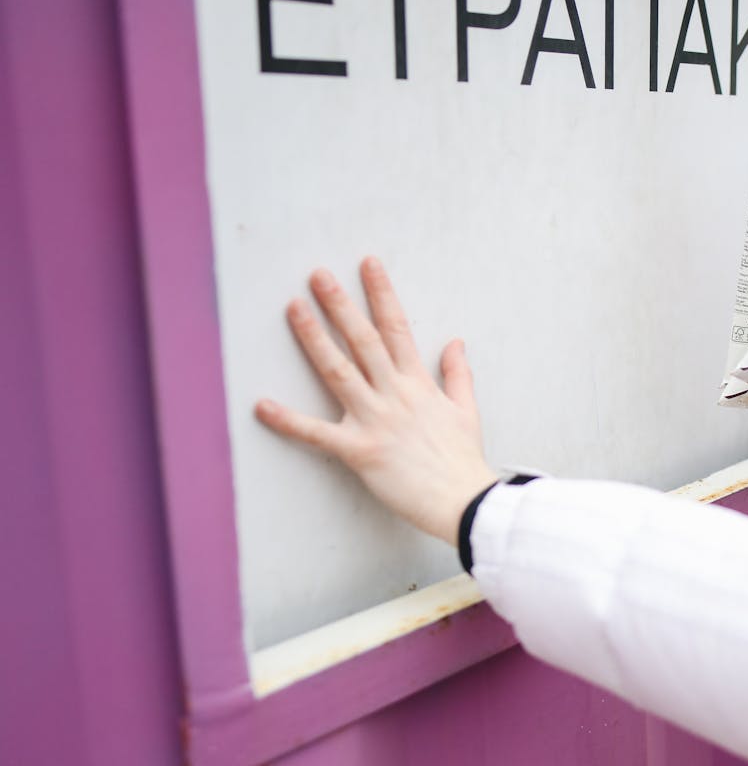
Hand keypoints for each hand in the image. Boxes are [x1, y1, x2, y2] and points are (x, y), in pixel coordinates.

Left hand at [255, 257, 497, 545]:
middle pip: (364, 340)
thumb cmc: (463, 460)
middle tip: (317, 276)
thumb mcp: (466, 410)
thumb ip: (457, 374)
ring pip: (339, 371)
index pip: (397, 328)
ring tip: (294, 309)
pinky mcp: (361, 450)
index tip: (368, 265)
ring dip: (315, 338)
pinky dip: (288, 421)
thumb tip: (455, 343)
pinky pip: (318, 434)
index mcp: (419, 384)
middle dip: (340, 305)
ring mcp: (376, 420)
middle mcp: (395, 394)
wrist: (463, 500)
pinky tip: (262, 405)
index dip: (381, 293)